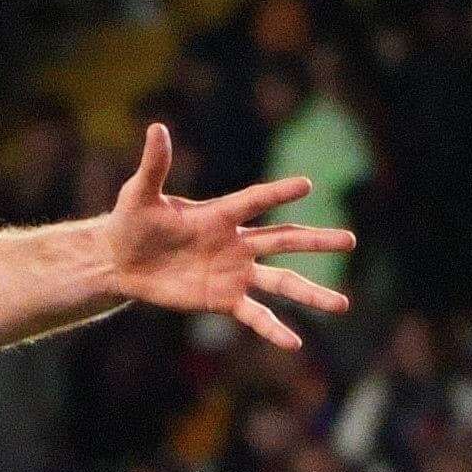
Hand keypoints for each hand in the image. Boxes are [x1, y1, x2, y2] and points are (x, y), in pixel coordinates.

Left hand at [93, 124, 355, 352]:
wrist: (121, 261)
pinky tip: (295, 343)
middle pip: (284, 240)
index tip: (305, 185)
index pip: (254, 201)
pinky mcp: (223, 299)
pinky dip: (273, 329)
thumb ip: (154, 166)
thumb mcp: (139, 195)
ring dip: (311, 293)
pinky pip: (254, 315)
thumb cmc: (131, 222)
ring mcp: (234, 272)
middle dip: (316, 241)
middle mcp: (236, 242)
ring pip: (281, 282)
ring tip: (343, 305)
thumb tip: (156, 128)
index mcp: (220, 214)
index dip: (277, 194)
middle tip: (351, 240)